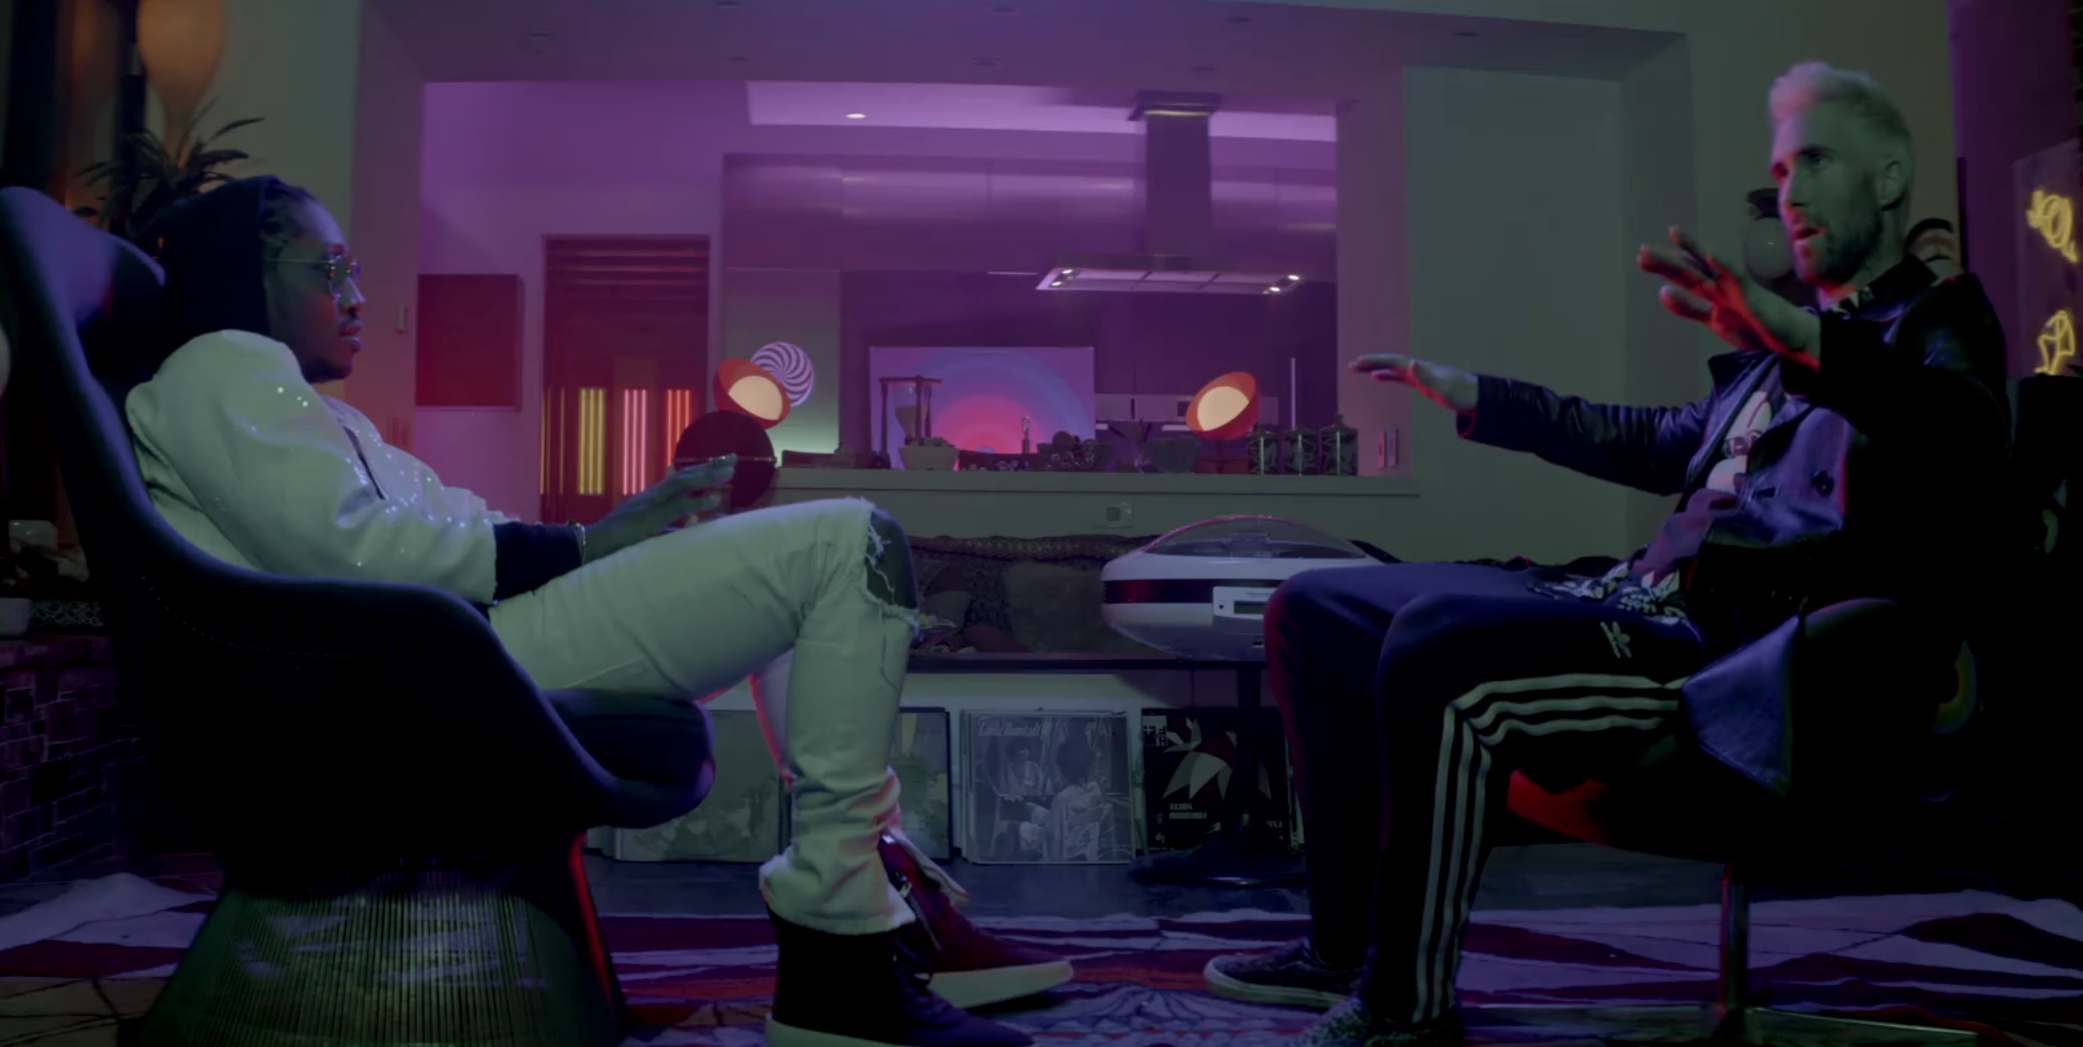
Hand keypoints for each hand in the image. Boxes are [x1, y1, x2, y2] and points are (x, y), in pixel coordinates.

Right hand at [586, 455, 736, 561]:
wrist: (590, 545)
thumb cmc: (616, 543)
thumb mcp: (647, 534)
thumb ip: (668, 530)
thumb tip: (687, 531)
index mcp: (652, 498)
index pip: (680, 479)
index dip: (701, 470)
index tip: (722, 463)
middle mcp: (652, 495)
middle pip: (685, 475)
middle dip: (710, 466)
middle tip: (733, 458)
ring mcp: (650, 504)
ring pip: (682, 484)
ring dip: (707, 476)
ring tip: (729, 471)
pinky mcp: (650, 518)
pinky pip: (677, 507)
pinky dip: (697, 502)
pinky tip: (714, 499)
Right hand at [1349, 353, 1478, 413]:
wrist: (1476, 396)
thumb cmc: (1461, 393)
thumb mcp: (1443, 387)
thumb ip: (1426, 377)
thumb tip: (1411, 364)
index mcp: (1421, 368)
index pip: (1394, 361)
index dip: (1376, 361)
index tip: (1359, 362)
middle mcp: (1419, 368)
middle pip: (1390, 362)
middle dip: (1371, 363)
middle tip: (1351, 365)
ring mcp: (1420, 375)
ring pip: (1392, 369)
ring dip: (1375, 368)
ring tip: (1358, 369)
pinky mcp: (1423, 383)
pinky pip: (1399, 377)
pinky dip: (1387, 376)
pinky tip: (1378, 378)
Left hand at [1638, 227, 1819, 360]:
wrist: (1791, 337)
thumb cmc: (1754, 326)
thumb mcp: (1713, 321)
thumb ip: (1689, 308)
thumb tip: (1662, 292)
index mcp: (1711, 293)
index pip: (1684, 278)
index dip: (1665, 268)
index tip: (1642, 258)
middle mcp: (1720, 286)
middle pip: (1690, 270)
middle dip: (1667, 262)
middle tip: (1643, 251)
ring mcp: (1734, 288)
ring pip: (1708, 268)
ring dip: (1691, 252)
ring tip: (1674, 234)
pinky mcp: (1750, 293)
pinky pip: (1735, 276)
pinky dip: (1723, 264)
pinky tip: (1709, 254)